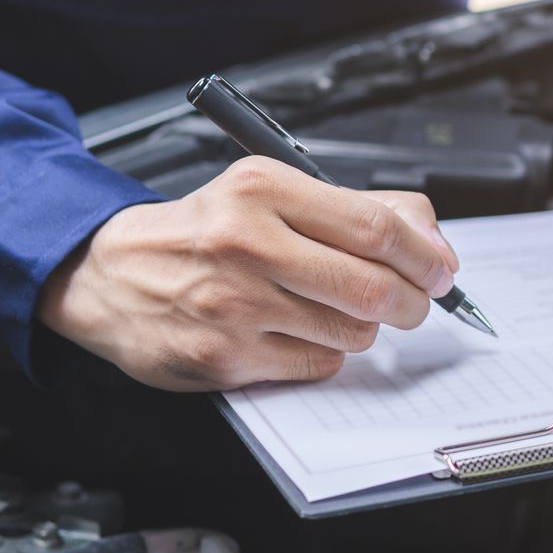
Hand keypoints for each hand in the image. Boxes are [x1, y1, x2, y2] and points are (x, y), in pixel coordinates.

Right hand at [39, 158, 458, 390]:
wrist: (110, 274)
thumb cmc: (202, 233)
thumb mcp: (269, 193)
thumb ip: (350, 209)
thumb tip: (430, 242)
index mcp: (263, 189)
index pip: (377, 227)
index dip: (425, 256)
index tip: (441, 269)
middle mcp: (247, 243)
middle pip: (373, 286)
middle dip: (411, 301)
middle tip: (413, 301)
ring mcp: (234, 305)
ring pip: (352, 330)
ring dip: (364, 326)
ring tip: (335, 309)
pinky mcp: (226, 356)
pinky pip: (318, 362)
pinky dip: (324, 350)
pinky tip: (298, 331)